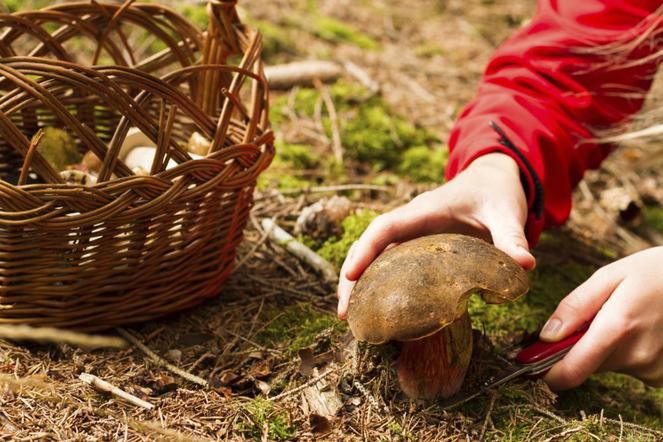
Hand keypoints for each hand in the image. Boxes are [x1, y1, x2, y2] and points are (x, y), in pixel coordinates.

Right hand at [336, 152, 535, 318]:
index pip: (386, 227)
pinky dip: (377, 285)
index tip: (351, 274)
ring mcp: (412, 235)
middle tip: (343, 314)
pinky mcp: (417, 246)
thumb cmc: (496, 192)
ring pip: (374, 257)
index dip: (366, 249)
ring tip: (350, 318)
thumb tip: (525, 267)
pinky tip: (375, 310)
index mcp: (425, 211)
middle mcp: (411, 223)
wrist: (493, 178)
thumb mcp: (507, 212)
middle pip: (369, 246)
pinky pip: (389, 265)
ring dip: (358, 284)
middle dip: (352, 277)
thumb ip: (513, 237)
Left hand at [541, 246, 662, 389]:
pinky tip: (641, 329)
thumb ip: (574, 307)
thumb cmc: (653, 273)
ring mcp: (653, 369)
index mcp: (618, 328)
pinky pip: (628, 367)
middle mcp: (637, 356)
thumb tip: (546, 336)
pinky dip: (625, 351)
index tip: (534, 362)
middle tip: (595, 317)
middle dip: (579, 345)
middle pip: (585, 365)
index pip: (572, 371)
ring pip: (606, 365)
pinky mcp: (662, 376)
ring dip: (605, 347)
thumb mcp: (608, 276)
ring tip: (627, 317)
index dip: (548, 372)